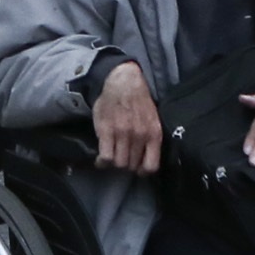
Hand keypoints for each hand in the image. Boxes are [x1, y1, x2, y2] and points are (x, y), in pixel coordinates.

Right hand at [91, 59, 162, 174]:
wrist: (123, 82)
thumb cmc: (138, 101)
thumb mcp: (153, 119)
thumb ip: (151, 138)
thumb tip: (148, 157)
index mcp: (153, 134)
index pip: (150, 166)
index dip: (142, 171)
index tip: (137, 168)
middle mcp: (139, 136)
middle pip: (132, 166)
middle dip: (127, 165)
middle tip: (122, 158)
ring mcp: (122, 134)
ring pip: (119, 164)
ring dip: (115, 163)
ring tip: (112, 158)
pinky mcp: (107, 131)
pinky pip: (106, 157)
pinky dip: (102, 162)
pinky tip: (101, 159)